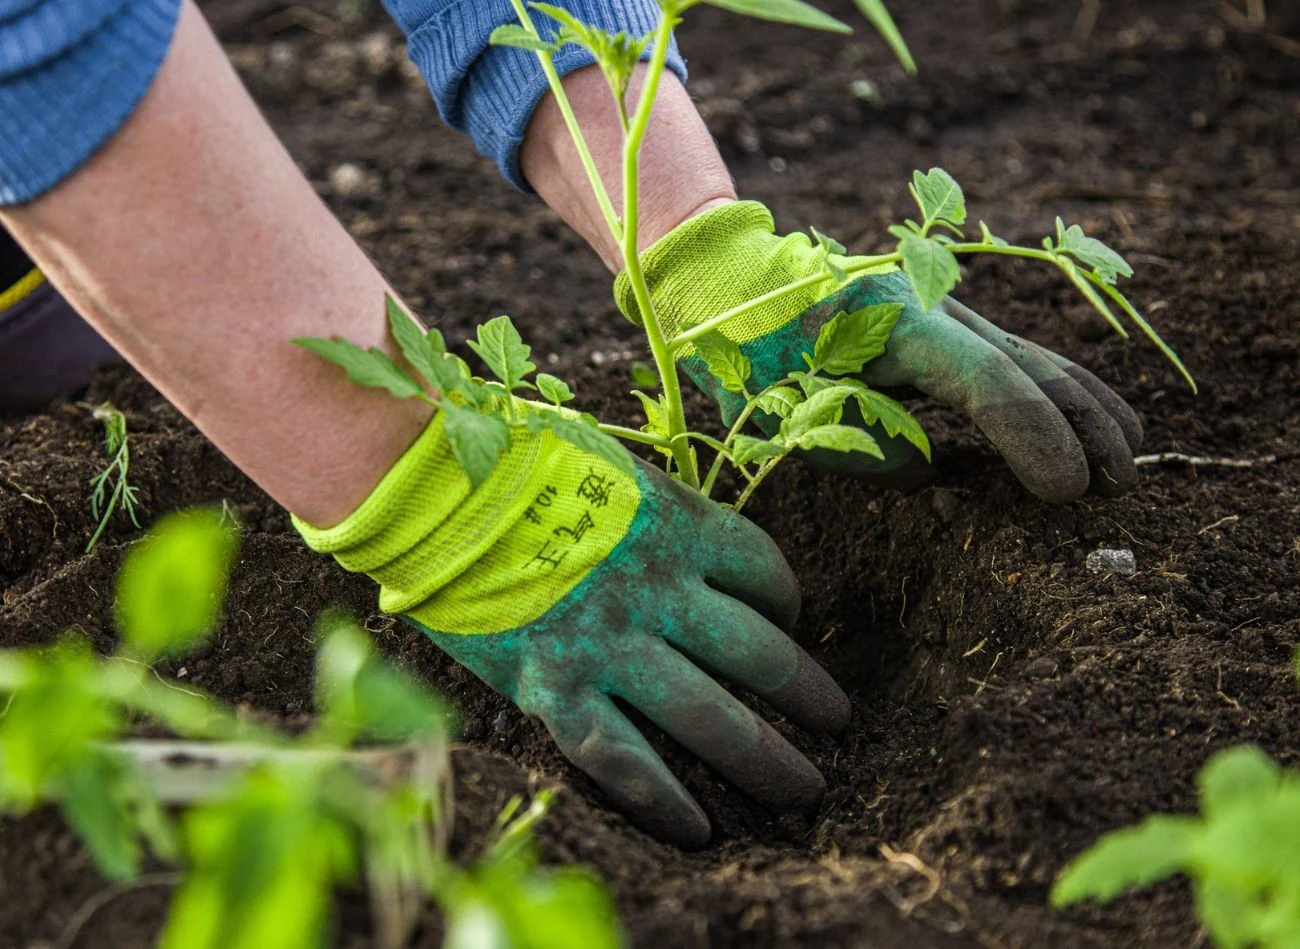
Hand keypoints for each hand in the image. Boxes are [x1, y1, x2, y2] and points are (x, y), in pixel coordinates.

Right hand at [297, 412, 847, 846]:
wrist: (429, 486)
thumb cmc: (515, 462)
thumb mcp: (608, 466)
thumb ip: (655, 508)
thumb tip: (684, 540)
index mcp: (678, 524)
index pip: (765, 572)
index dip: (789, 604)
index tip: (789, 624)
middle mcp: (660, 590)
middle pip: (760, 654)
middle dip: (809, 695)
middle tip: (837, 722)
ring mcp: (611, 645)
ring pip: (710, 717)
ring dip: (767, 759)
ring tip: (804, 790)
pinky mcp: (555, 688)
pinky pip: (625, 759)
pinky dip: (667, 800)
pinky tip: (701, 831)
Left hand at [616, 201, 1142, 502]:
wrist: (731, 284)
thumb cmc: (748, 354)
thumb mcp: (786, 414)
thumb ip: (863, 448)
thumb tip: (931, 470)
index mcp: (892, 324)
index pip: (986, 383)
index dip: (1034, 437)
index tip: (1065, 492)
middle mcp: (931, 305)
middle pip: (1028, 364)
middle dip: (1081, 425)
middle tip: (1116, 485)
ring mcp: (941, 306)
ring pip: (1031, 354)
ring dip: (1084, 405)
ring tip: (1128, 456)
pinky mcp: (941, 319)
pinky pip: (1012, 355)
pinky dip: (1055, 388)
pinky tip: (1090, 417)